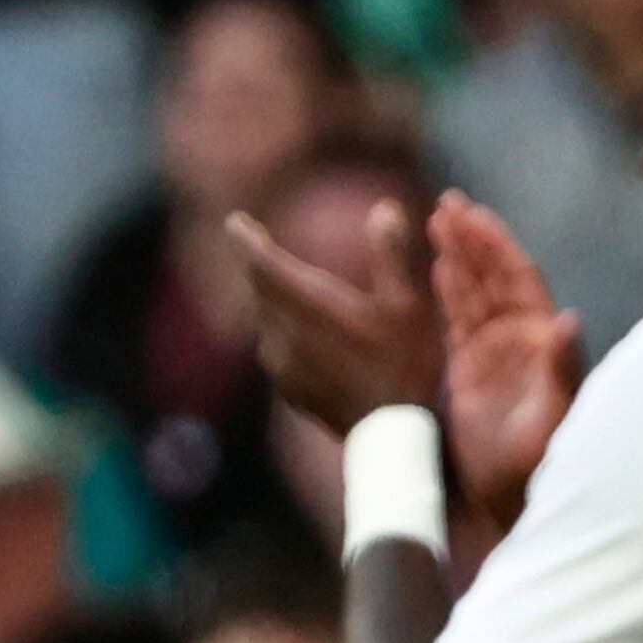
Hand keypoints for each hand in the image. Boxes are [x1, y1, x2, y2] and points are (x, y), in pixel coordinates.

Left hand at [226, 196, 441, 432]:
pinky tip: (305, 332)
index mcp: (310, 305)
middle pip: (261, 289)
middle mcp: (284, 332)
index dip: (247, 240)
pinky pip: (275, 345)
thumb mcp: (407, 304)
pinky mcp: (286, 386)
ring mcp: (281, 363)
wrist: (391, 434)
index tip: (234, 222)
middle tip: (262, 247)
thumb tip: (383, 207)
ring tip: (287, 288)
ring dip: (274, 298)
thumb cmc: (405, 364)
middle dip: (262, 265)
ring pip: (267, 317)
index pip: (263, 263)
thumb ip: (389, 253)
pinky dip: (283, 328)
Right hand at [427, 193, 581, 512]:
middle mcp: (518, 339)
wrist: (514, 496)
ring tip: (439, 220)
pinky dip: (449, 292)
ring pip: (472, 292)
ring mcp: (492, 354)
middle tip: (449, 203)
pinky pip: (456, 321)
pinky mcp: (467, 372)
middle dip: (472, 239)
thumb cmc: (542, 459)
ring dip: (457, 257)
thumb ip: (561, 368)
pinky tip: (438, 267)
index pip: (518, 279)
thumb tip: (569, 321)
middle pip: (493, 276)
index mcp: (540, 340)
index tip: (476, 215)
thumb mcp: (555, 413)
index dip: (497, 246)